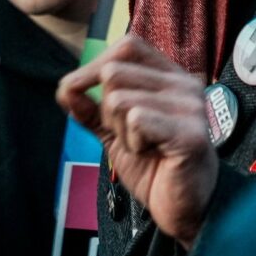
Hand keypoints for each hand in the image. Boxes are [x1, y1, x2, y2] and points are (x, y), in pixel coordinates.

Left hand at [56, 34, 217, 246]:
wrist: (184, 208)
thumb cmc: (155, 167)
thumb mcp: (114, 133)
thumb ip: (91, 110)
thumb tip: (65, 89)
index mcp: (169, 76)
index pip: (127, 46)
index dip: (94, 66)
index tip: (76, 91)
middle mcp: (183, 83)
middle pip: (115, 71)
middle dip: (105, 110)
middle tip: (128, 135)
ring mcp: (190, 105)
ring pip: (119, 99)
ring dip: (120, 131)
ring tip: (144, 146)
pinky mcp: (190, 132)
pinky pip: (136, 120)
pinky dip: (133, 143)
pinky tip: (153, 153)